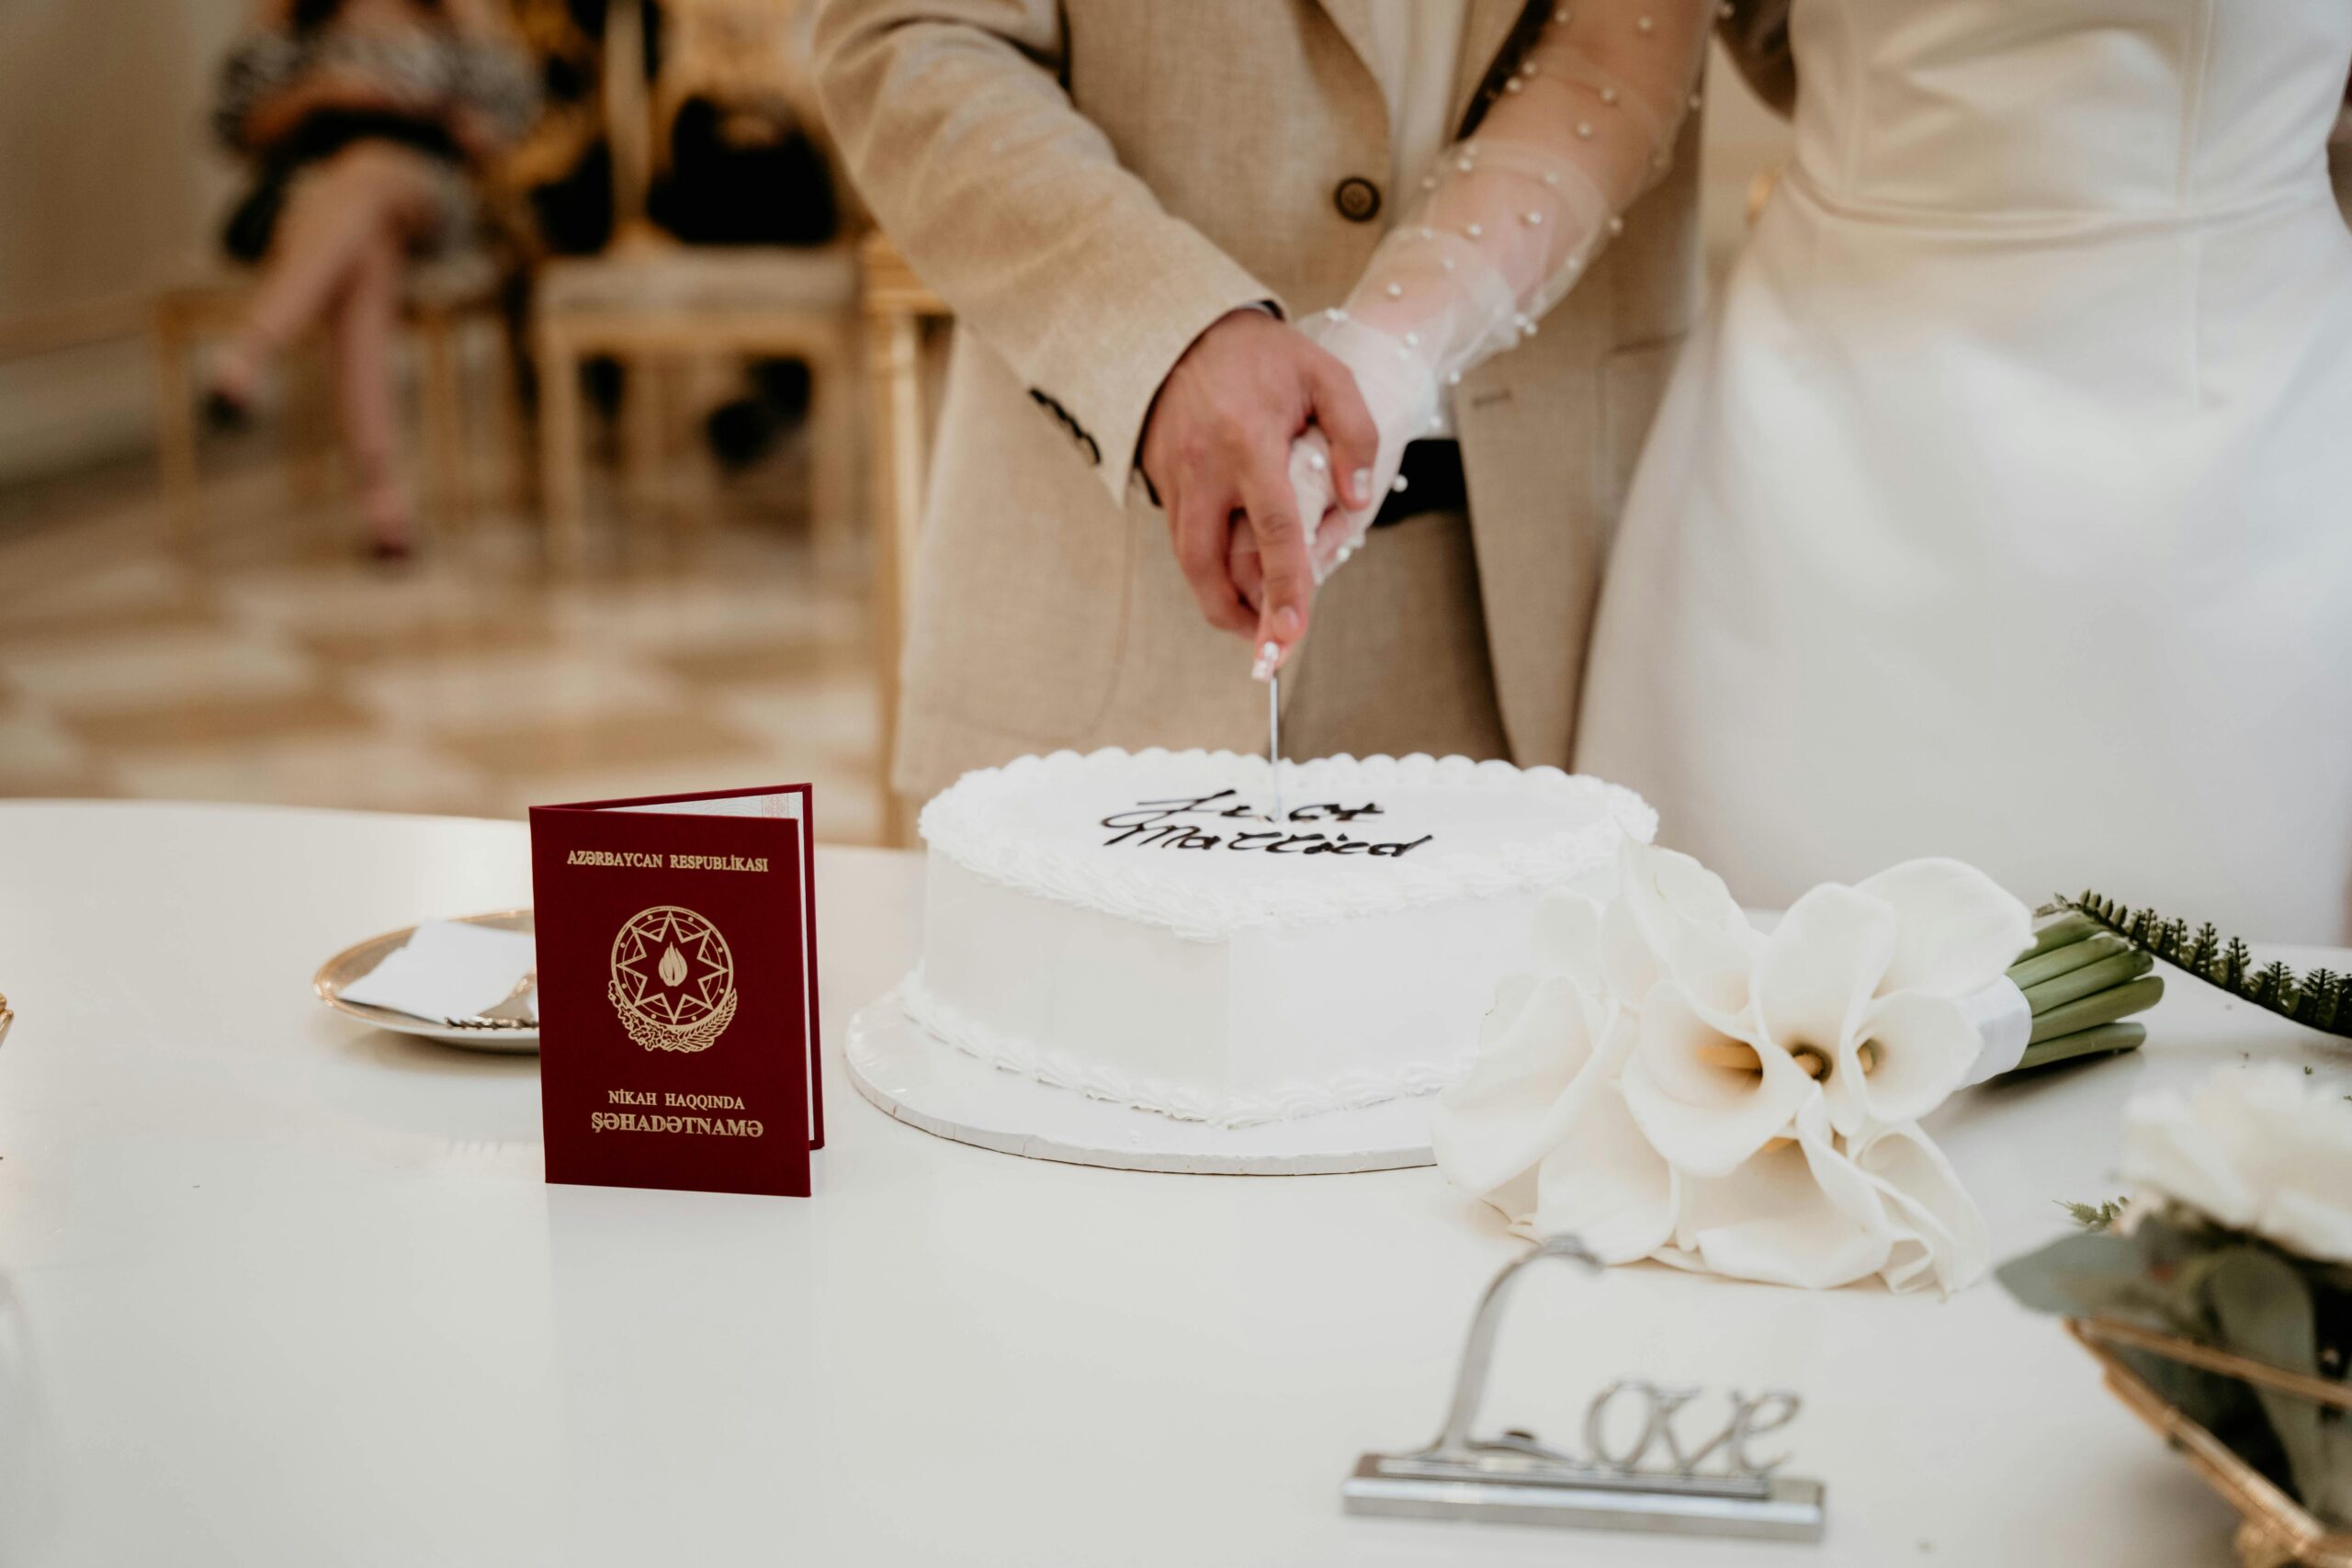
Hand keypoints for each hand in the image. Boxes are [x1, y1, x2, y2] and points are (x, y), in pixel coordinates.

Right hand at [1138, 309, 1376, 675]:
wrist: (1181, 326)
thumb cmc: (1262, 354)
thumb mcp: (1324, 373)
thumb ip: (1353, 434)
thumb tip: (1355, 501)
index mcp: (1246, 441)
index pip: (1272, 530)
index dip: (1285, 588)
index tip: (1291, 635)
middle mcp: (1202, 468)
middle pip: (1208, 567)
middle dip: (1237, 617)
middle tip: (1270, 647)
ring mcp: (1173, 478)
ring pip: (1189, 562)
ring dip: (1221, 600)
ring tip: (1258, 619)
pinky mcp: (1159, 483)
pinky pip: (1184, 539)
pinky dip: (1210, 567)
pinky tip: (1240, 573)